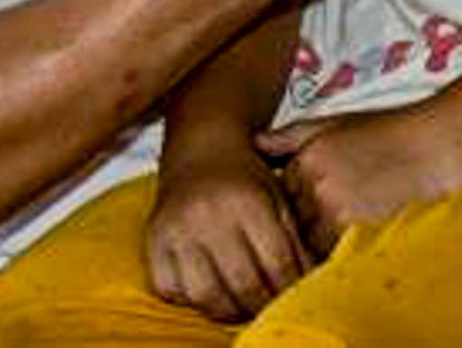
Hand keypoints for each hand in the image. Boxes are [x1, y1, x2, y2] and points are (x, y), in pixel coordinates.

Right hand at [147, 136, 310, 322]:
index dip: (290, 287)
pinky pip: (169, 289)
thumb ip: (293, 239)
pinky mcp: (153, 241)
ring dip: (228, 310)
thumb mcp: (277, 195)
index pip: (276, 262)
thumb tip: (308, 280)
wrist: (199, 150)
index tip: (295, 296)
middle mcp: (208, 215)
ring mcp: (176, 229)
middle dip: (263, 305)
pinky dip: (190, 299)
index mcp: (247, 201)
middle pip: (243, 283)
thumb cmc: (245, 176)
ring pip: (206, 295)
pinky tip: (209, 290)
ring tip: (241, 305)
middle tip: (270, 307)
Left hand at [256, 106, 461, 257]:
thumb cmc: (390, 134)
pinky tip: (346, 252)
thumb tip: (255, 144)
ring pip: (304, 242)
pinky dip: (331, 258)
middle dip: (297, 230)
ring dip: (312, 248)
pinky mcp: (352, 228)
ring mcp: (331, 206)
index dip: (289, 207)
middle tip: (314, 234)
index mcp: (307, 156)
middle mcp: (313, 181)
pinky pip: (327, 255)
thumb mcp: (336, 124)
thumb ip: (292, 135)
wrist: (436, 146)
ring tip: (332, 246)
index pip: (278, 194)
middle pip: (289, 220)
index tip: (301, 213)